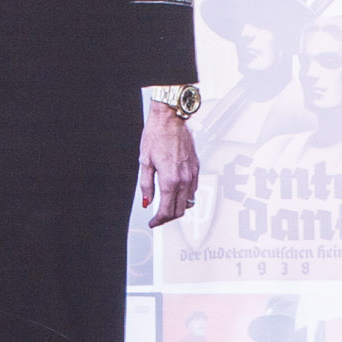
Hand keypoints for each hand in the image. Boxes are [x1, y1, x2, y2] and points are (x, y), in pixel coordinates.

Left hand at [136, 99, 200, 226]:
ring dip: (178, 208)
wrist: (171, 119)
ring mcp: (192, 174)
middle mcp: (184, 179)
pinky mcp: (196, 168)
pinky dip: (185, 197)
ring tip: (166, 206)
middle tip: (158, 218)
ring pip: (189, 202)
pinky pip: (193, 190)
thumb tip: (147, 201)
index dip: (158, 221)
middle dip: (168, 218)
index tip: (153, 222)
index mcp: (170, 180)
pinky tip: (176, 193)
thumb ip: (146, 185)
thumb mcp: (145, 162)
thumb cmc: (157, 135)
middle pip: (179, 210)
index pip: (166, 210)